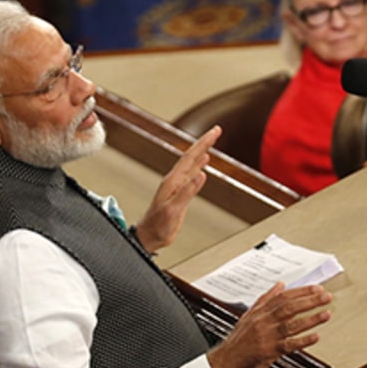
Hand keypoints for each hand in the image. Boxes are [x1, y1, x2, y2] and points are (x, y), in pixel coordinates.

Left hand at [135, 125, 216, 253]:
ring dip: (202, 151)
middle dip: (204, 142)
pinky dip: (199, 165)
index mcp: (172, 181)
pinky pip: (191, 174)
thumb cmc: (158, 226)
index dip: (203, 143)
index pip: (190, 157)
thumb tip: (202, 174)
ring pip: (192, 163)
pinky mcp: (179, 192)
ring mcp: (176, 186)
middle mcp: (174, 180)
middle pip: (191, 156)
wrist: (149, 237)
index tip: (214, 132)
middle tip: (217, 130)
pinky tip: (204, 162)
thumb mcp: (174, 209)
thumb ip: (187, 192)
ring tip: (211, 141)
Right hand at [206, 282, 333, 367]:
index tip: (316, 288)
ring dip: (310, 319)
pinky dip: (303, 341)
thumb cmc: (237, 341)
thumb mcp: (249, 316)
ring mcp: (266, 336)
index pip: (283, 297)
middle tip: (326, 297)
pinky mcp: (268, 352)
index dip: (301, 291)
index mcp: (259, 312)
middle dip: (309, 301)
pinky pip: (288, 345)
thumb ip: (265, 299)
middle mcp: (263, 322)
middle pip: (289, 307)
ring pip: (291, 324)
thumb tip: (279, 285)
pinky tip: (315, 337)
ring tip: (326, 314)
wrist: (225, 363)